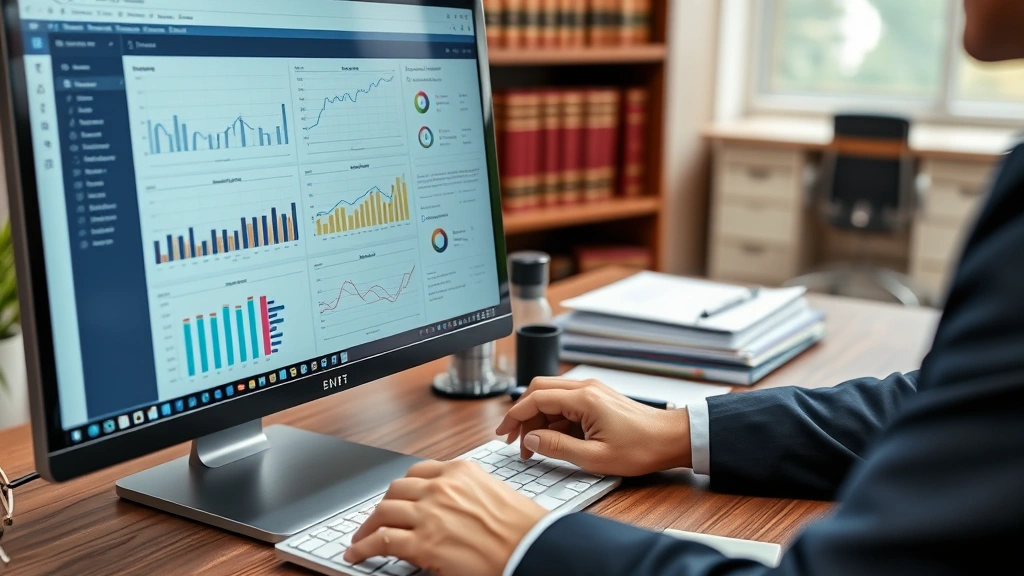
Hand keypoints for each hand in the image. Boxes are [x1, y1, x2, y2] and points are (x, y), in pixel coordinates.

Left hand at [344, 459, 546, 575]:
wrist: (531, 549)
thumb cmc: (523, 528)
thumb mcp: (494, 494)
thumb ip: (468, 493)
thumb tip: (452, 508)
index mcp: (460, 471)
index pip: (418, 473)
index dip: (404, 488)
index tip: (399, 497)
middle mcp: (441, 487)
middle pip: (396, 490)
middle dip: (384, 505)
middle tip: (378, 518)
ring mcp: (428, 514)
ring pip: (383, 512)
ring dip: (368, 526)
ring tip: (361, 538)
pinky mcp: (421, 542)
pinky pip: (380, 540)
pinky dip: (363, 547)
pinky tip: (357, 553)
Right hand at [494, 377, 691, 476]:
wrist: (671, 438)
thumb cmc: (641, 448)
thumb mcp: (595, 457)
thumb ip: (558, 447)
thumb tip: (531, 440)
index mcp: (583, 399)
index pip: (536, 398)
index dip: (514, 415)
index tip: (503, 433)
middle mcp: (585, 388)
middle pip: (539, 391)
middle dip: (521, 415)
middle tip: (512, 440)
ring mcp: (591, 392)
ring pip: (551, 397)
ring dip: (537, 418)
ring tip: (532, 447)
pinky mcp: (596, 399)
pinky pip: (565, 403)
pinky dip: (552, 419)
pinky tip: (551, 440)